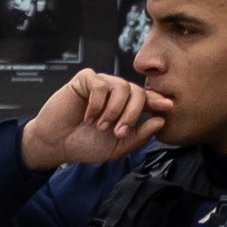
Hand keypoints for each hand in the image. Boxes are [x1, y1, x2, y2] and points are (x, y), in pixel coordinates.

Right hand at [20, 66, 164, 168]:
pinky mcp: (84, 80)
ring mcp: (101, 84)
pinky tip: (88, 117)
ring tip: (100, 126)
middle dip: (131, 113)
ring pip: (121, 86)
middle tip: (118, 132)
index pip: (147, 99)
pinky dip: (96, 104)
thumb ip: (138, 136)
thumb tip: (161, 121)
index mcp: (126, 107)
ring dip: (113, 110)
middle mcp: (116, 93)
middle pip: (137, 91)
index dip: (158, 101)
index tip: (169, 106)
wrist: (57, 144)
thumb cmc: (86, 144)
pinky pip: (100, 84)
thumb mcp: (117, 146)